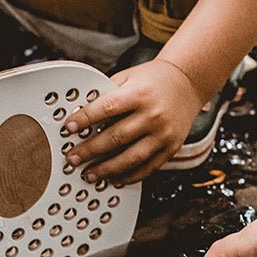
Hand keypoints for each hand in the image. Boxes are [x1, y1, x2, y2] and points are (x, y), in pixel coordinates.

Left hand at [63, 58, 205, 184]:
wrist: (187, 83)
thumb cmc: (153, 80)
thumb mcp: (128, 78)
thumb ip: (107, 94)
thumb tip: (80, 114)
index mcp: (139, 94)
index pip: (107, 107)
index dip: (85, 119)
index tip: (68, 128)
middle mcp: (153, 115)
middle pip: (116, 137)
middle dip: (90, 150)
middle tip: (73, 158)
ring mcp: (164, 134)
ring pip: (131, 157)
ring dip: (107, 169)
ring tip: (89, 174)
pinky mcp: (171, 148)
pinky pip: (148, 167)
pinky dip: (130, 176)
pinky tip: (114, 179)